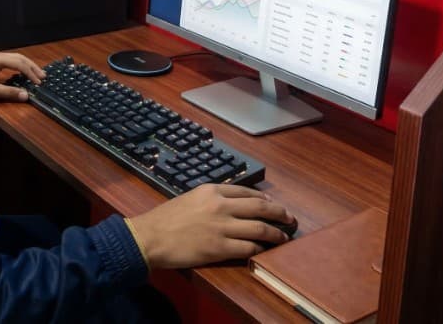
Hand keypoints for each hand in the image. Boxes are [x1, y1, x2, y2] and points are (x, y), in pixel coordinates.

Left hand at [0, 51, 43, 101]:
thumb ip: (9, 92)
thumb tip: (26, 95)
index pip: (19, 63)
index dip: (30, 72)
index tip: (38, 82)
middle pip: (19, 58)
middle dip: (32, 67)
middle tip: (43, 77)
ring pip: (16, 59)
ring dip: (27, 66)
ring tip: (38, 75)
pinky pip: (11, 62)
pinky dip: (21, 67)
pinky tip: (25, 74)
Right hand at [128, 184, 294, 268]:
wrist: (151, 237)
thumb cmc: (166, 219)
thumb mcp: (190, 198)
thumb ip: (211, 199)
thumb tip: (231, 205)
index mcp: (211, 190)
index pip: (247, 192)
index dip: (265, 200)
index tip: (273, 206)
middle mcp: (220, 205)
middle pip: (260, 207)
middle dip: (280, 213)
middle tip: (290, 219)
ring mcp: (221, 227)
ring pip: (260, 228)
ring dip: (276, 234)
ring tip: (284, 238)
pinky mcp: (220, 248)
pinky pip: (249, 247)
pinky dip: (260, 249)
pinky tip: (265, 251)